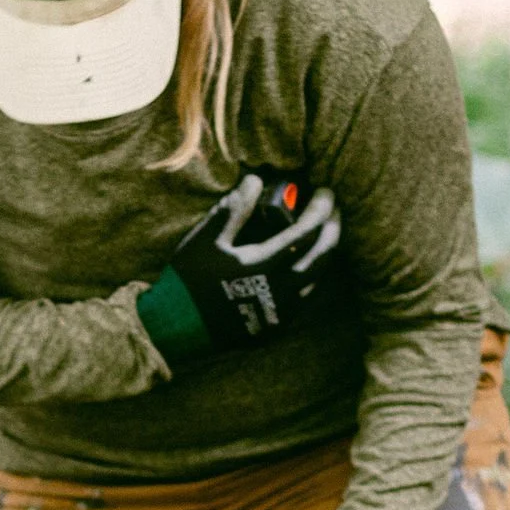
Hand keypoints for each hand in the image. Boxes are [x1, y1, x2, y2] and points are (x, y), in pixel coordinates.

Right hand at [134, 173, 341, 365]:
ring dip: (324, 252)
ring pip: (318, 278)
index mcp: (263, 267)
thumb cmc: (188, 280)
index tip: (326, 191)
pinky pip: (304, 296)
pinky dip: (310, 274)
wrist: (176, 328)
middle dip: (333, 228)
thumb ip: (235, 209)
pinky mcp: (275, 327)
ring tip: (322, 233)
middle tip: (333, 209)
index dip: (321, 208)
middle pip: (323, 256)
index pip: (307, 231)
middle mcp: (280, 292)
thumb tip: (256, 181)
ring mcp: (280, 314)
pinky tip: (303, 262)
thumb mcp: (206, 238)